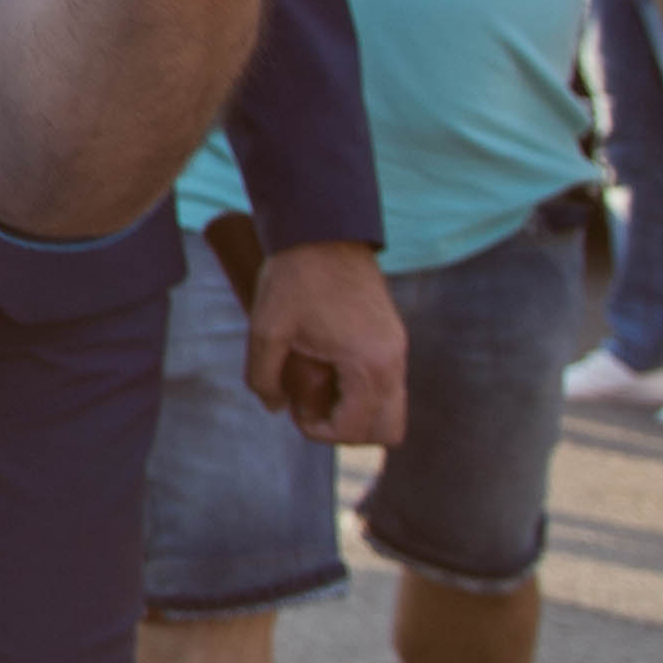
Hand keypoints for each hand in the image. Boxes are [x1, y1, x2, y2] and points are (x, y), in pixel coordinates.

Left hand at [244, 236, 406, 445]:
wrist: (323, 230)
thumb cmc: (293, 278)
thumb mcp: (265, 330)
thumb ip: (263, 376)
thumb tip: (275, 408)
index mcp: (370, 365)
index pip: (355, 429)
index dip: (319, 431)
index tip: (294, 410)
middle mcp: (394, 362)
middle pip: (388, 430)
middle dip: (347, 430)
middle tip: (310, 405)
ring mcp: (399, 349)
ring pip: (392, 408)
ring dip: (357, 411)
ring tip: (319, 389)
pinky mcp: (393, 337)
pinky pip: (388, 384)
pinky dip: (363, 391)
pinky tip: (329, 371)